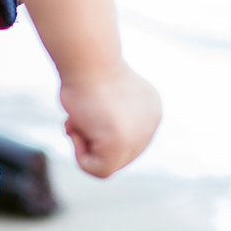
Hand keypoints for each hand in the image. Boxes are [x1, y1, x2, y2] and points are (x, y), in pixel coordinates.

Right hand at [59, 64, 161, 178]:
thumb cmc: (87, 71)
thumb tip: (96, 135)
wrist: (89, 59)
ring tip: (78, 119)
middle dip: (91, 140)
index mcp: (151, 110)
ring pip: (107, 165)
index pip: (122, 139)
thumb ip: (108, 119)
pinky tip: (79, 130)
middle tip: (78, 116)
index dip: (97, 131)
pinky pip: (99, 171)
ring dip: (83, 145)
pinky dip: (80, 156)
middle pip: (116, 154)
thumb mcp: (104, 97)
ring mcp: (141, 137)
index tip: (87, 110)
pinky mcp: (122, 147)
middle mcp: (152, 124)